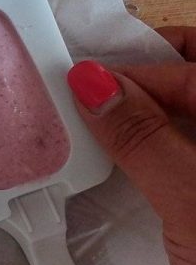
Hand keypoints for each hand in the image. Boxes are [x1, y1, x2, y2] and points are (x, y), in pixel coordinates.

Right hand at [67, 26, 195, 264]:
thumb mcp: (192, 200)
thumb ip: (143, 136)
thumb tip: (89, 81)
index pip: (194, 64)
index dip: (138, 66)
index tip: (80, 83)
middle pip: (192, 83)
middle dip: (140, 85)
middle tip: (85, 100)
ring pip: (184, 122)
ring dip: (141, 121)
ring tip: (91, 132)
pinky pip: (180, 160)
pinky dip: (151, 154)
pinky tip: (121, 168)